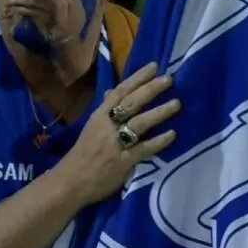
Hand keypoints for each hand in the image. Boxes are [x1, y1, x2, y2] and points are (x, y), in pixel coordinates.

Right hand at [55, 62, 179, 205]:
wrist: (71, 181)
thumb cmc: (83, 154)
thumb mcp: (91, 127)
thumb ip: (104, 111)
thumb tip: (111, 92)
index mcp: (99, 116)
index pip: (119, 92)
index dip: (137, 78)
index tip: (153, 66)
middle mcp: (107, 126)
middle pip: (131, 103)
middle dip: (150, 90)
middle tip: (169, 79)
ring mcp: (115, 143)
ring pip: (139, 123)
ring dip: (159, 112)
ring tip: (176, 103)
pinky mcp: (123, 161)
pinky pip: (143, 148)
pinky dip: (158, 141)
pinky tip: (172, 134)